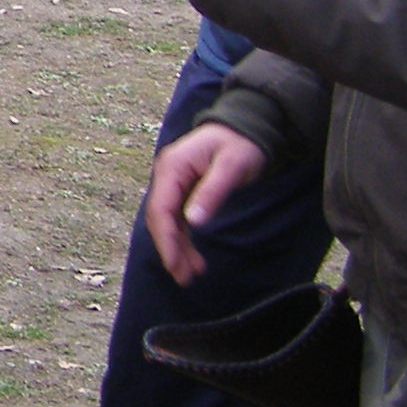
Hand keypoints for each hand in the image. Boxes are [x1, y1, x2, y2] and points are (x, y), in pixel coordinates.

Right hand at [145, 122, 268, 284]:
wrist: (246, 127)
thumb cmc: (241, 145)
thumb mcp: (232, 167)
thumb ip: (212, 192)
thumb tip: (194, 223)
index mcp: (172, 167)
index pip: (160, 209)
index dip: (166, 240)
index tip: (176, 265)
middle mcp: (166, 175)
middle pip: (160, 219)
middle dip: (170, 250)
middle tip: (185, 278)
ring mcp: (173, 182)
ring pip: (168, 222)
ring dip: (178, 248)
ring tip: (192, 274)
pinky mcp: (182, 189)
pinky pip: (177, 218)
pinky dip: (184, 238)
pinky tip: (194, 256)